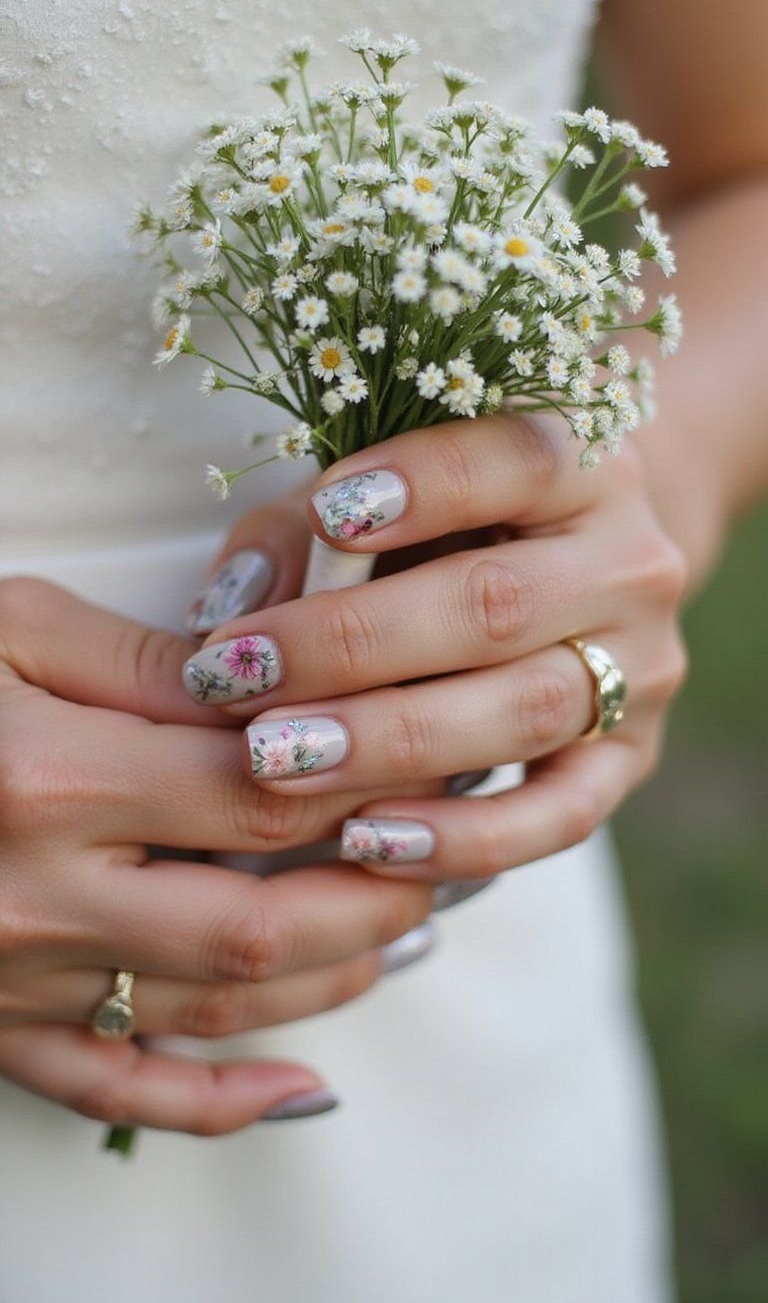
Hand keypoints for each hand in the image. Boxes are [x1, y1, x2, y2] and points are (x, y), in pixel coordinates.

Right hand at [0, 580, 430, 1133]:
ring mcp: (16, 980)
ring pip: (222, 1004)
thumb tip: (275, 677)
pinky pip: (117, 1093)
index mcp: (51, 778)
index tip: (446, 756)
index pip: (268, 792)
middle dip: (388, 883)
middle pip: (271, 912)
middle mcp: (41, 895)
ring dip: (340, 976)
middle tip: (466, 845)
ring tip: (417, 929)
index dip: (378, 778)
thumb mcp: (4, 627)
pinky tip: (311, 1095)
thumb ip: (142, 658)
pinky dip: (220, 1105)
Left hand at [183, 413, 687, 880]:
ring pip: (526, 710)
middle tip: (240, 676)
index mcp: (582, 465)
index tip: (327, 516)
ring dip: (390, 743)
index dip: (428, 483)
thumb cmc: (446, 522)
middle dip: (355, 644)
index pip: (519, 458)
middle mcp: (628, 564)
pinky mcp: (630, 760)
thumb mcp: (381, 493)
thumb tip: (229, 615)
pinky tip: (366, 844)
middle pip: (498, 603)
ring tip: (275, 760)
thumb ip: (300, 532)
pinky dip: (465, 839)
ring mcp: (642, 668)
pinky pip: (560, 815)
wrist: (580, 571)